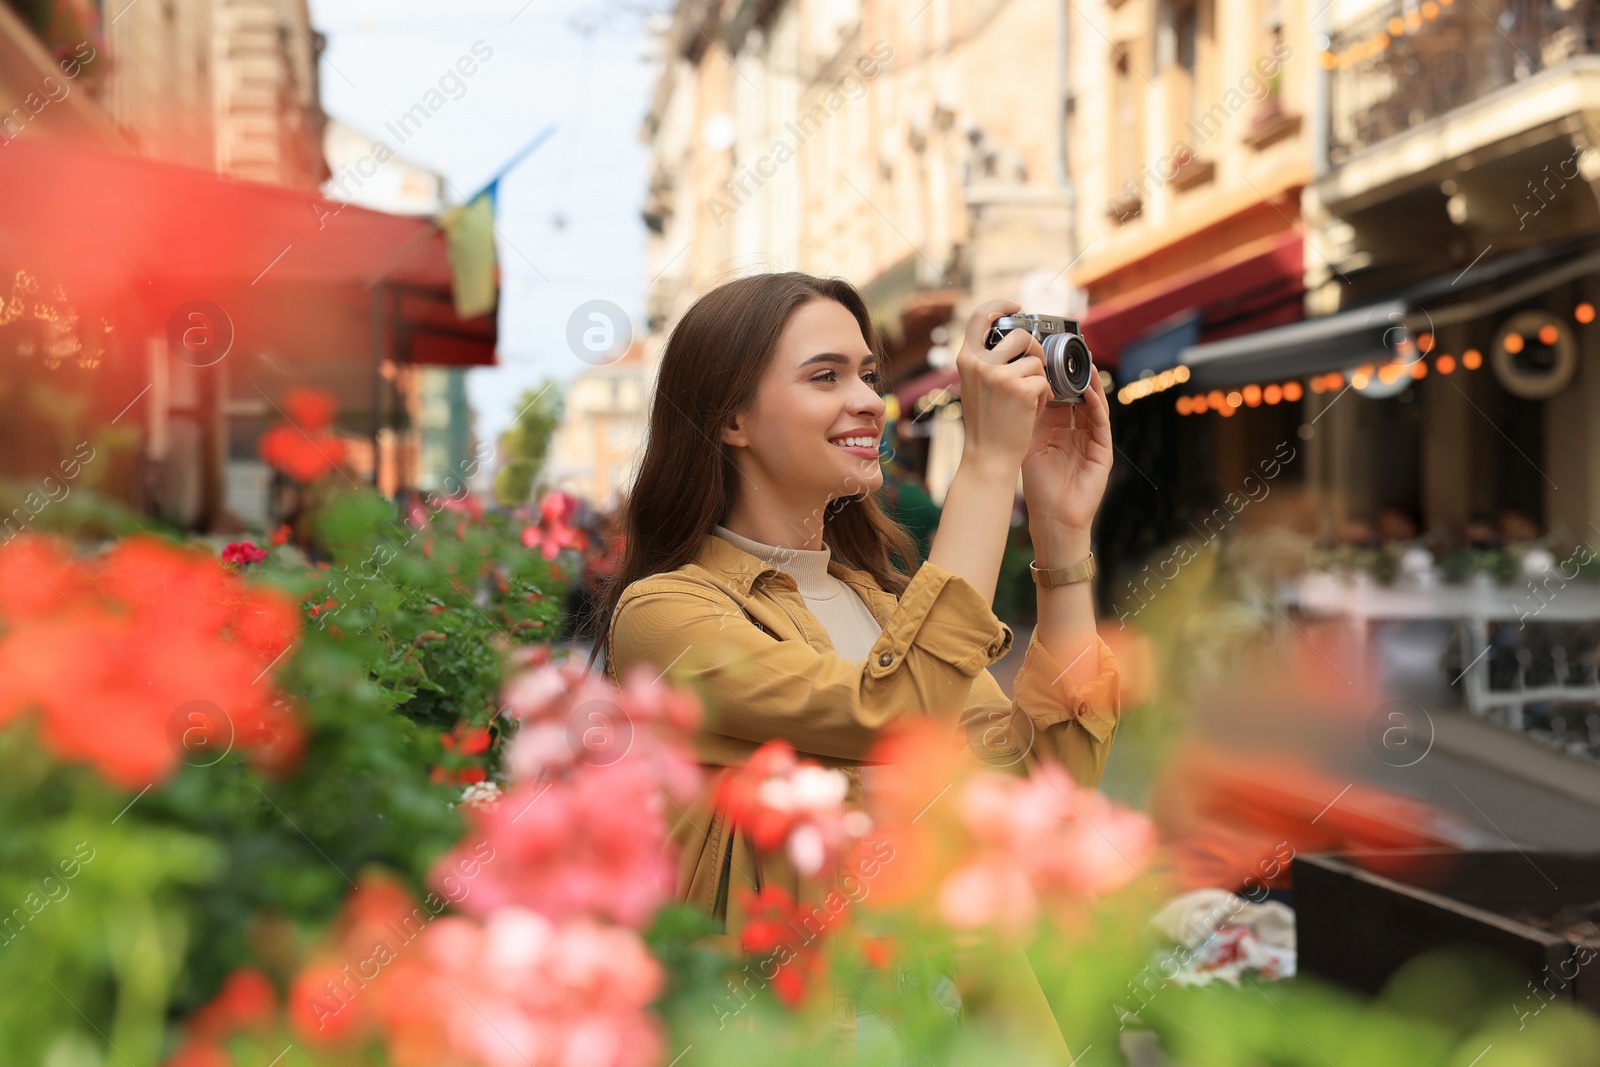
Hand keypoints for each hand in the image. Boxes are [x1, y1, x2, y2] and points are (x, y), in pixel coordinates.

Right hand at [953, 300, 1051, 474]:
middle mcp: (981, 363)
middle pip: (1020, 336)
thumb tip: (1013, 337)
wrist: (988, 457)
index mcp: (967, 359)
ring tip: (1028, 399)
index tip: (1017, 307)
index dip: (1001, 306)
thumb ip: (987, 361)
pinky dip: (1043, 396)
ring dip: (1038, 379)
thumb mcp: (975, 386)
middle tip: (1036, 368)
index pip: (981, 316)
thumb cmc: (985, 424)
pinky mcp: (1022, 389)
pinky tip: (1030, 410)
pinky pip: (1044, 381)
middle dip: (1034, 351)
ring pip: (1035, 361)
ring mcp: (1001, 375)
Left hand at [1020, 359, 1112, 541]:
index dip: (1054, 380)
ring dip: (1089, 386)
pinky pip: (1101, 423)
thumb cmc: (1039, 487)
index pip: (1059, 398)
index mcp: (1058, 431)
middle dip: (1074, 377)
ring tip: (1084, 365)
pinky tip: (1089, 391)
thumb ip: (1027, 421)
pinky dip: (1096, 406)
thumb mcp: (1029, 446)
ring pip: (1093, 406)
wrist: (1053, 517)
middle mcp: (1076, 432)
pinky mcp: (1103, 451)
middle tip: (1068, 354)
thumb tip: (1015, 391)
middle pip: (1078, 398)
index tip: (1045, 360)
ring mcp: (1091, 441)